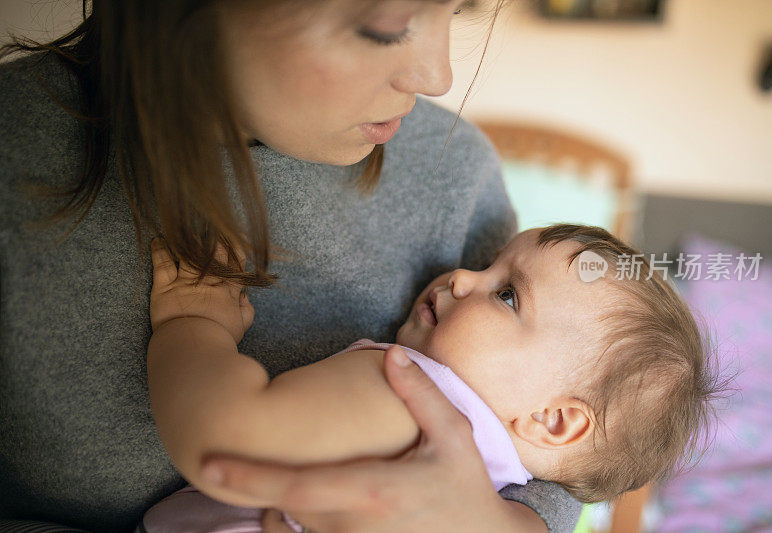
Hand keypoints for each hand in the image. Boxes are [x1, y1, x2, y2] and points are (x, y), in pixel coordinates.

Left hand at [149, 237, 254, 342]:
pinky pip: (162, 265)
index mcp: (227, 291)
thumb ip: (246, 310)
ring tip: (188, 229)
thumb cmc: (219, 339)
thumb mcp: (241, 326)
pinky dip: (159, 251)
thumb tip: (244, 296)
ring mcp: (185, 283)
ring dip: (189, 241)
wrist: (194, 347)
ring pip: (188, 255)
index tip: (236, 234)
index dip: (235, 248)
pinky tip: (158, 240)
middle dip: (214, 239)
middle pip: (213, 254)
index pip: (234, 264)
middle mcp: (207, 282)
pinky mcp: (164, 288)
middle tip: (213, 225)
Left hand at [197, 346, 535, 531]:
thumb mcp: (454, 435)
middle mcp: (353, 524)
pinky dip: (288, 520)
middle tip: (210, 468)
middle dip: (247, 486)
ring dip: (269, 501)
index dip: (250, 476)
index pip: (297, 486)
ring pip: (291, 525)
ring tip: (249, 476)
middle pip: (283, 506)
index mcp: (373, 489)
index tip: (210, 464)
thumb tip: (392, 353)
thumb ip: (421, 394)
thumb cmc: (465, 488)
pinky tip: (284, 501)